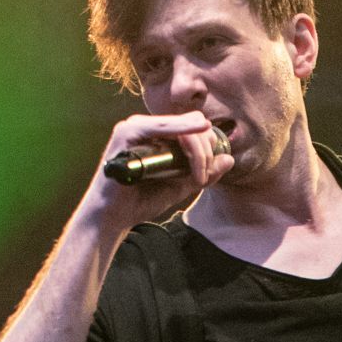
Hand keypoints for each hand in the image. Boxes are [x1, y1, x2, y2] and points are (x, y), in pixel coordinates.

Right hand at [86, 110, 234, 225]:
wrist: (113, 216)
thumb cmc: (142, 200)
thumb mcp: (180, 186)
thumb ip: (204, 173)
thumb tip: (228, 158)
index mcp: (160, 135)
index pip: (194, 128)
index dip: (208, 148)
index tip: (206, 176)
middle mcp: (149, 126)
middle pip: (192, 125)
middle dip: (206, 152)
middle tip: (202, 179)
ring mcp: (137, 126)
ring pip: (182, 126)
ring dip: (197, 152)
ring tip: (197, 177)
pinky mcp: (128, 133)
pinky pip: (160, 126)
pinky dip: (182, 130)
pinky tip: (199, 130)